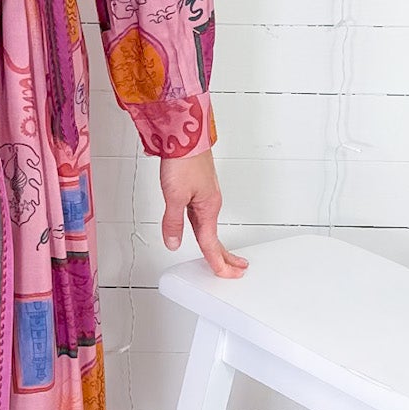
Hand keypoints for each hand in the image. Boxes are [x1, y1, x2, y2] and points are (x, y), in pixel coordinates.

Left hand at [158, 149, 247, 278]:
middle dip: (225, 256)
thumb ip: (172, 222)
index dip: (217, 262)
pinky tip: (200, 228)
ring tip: (221, 256)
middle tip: (236, 270)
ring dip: (215, 242)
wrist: (186, 134)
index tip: (226, 275)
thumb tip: (173, 242)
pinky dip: (205, 227)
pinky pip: (203, 214)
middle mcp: (210, 203)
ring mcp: (205, 195)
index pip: (211, 243)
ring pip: (209, 225)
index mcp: (208, 208)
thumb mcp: (174, 196)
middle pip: (216, 236)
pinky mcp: (198, 187)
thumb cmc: (184, 160)